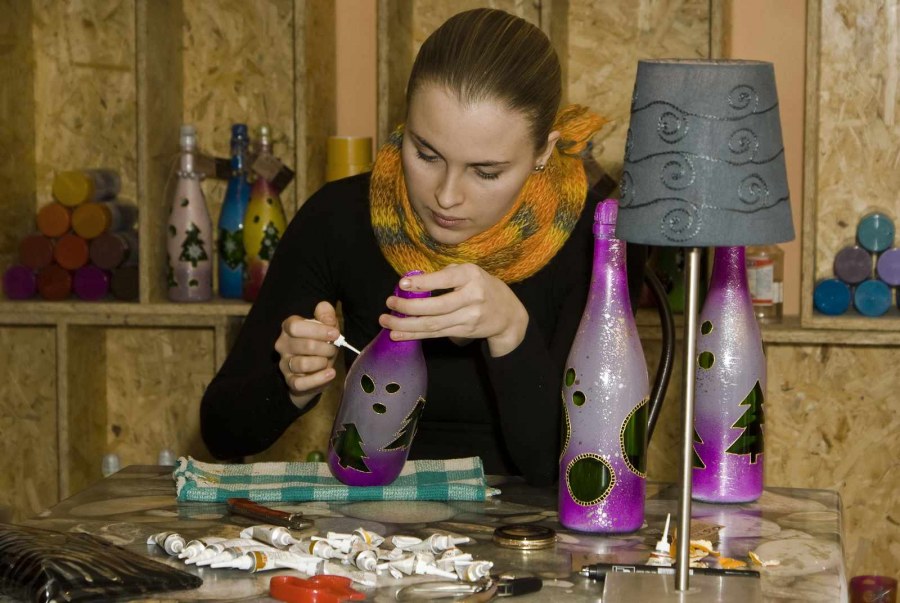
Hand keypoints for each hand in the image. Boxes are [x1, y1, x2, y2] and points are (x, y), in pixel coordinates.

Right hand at [274, 301, 340, 407]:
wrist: (314, 370)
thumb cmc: (320, 344)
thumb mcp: (326, 327)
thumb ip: (326, 316)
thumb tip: (327, 314)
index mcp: (289, 328)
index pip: (296, 327)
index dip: (318, 330)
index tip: (335, 333)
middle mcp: (283, 345)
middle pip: (305, 345)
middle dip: (325, 347)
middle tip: (333, 348)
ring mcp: (284, 364)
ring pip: (303, 364)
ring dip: (322, 362)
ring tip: (329, 361)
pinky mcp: (290, 381)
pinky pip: (301, 383)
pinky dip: (318, 379)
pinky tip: (330, 373)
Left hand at [379, 264, 528, 356]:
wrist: (509, 314)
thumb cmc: (483, 287)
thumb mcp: (470, 273)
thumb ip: (446, 274)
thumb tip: (415, 280)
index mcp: (471, 276)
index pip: (444, 279)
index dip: (423, 283)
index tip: (402, 284)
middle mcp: (472, 296)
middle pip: (436, 306)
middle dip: (409, 308)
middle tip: (388, 304)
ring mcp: (469, 316)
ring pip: (433, 324)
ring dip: (407, 325)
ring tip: (386, 322)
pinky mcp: (464, 331)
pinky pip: (435, 334)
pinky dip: (415, 334)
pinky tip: (399, 334)